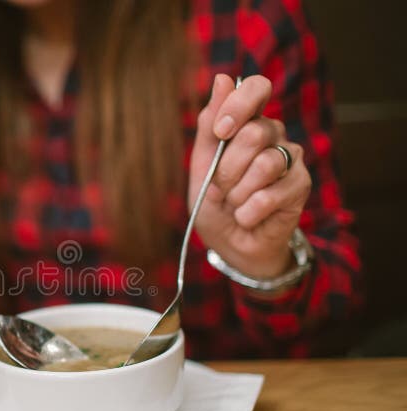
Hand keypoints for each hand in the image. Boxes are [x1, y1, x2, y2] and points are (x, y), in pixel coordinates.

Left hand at [190, 74, 311, 279]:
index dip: (239, 105)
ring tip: (233, 203)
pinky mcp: (301, 186)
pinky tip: (246, 217)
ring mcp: (290, 159)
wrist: (229, 242)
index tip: (220, 132)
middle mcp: (273, 134)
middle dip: (227, 168)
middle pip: (254, 132)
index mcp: (247, 122)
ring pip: (265, 164)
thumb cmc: (214, 202)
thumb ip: (209, 125)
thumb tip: (222, 78)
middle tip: (219, 188)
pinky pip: (270, 195)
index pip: (256, 87)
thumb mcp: (200, 164)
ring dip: (237, 192)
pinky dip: (248, 211)